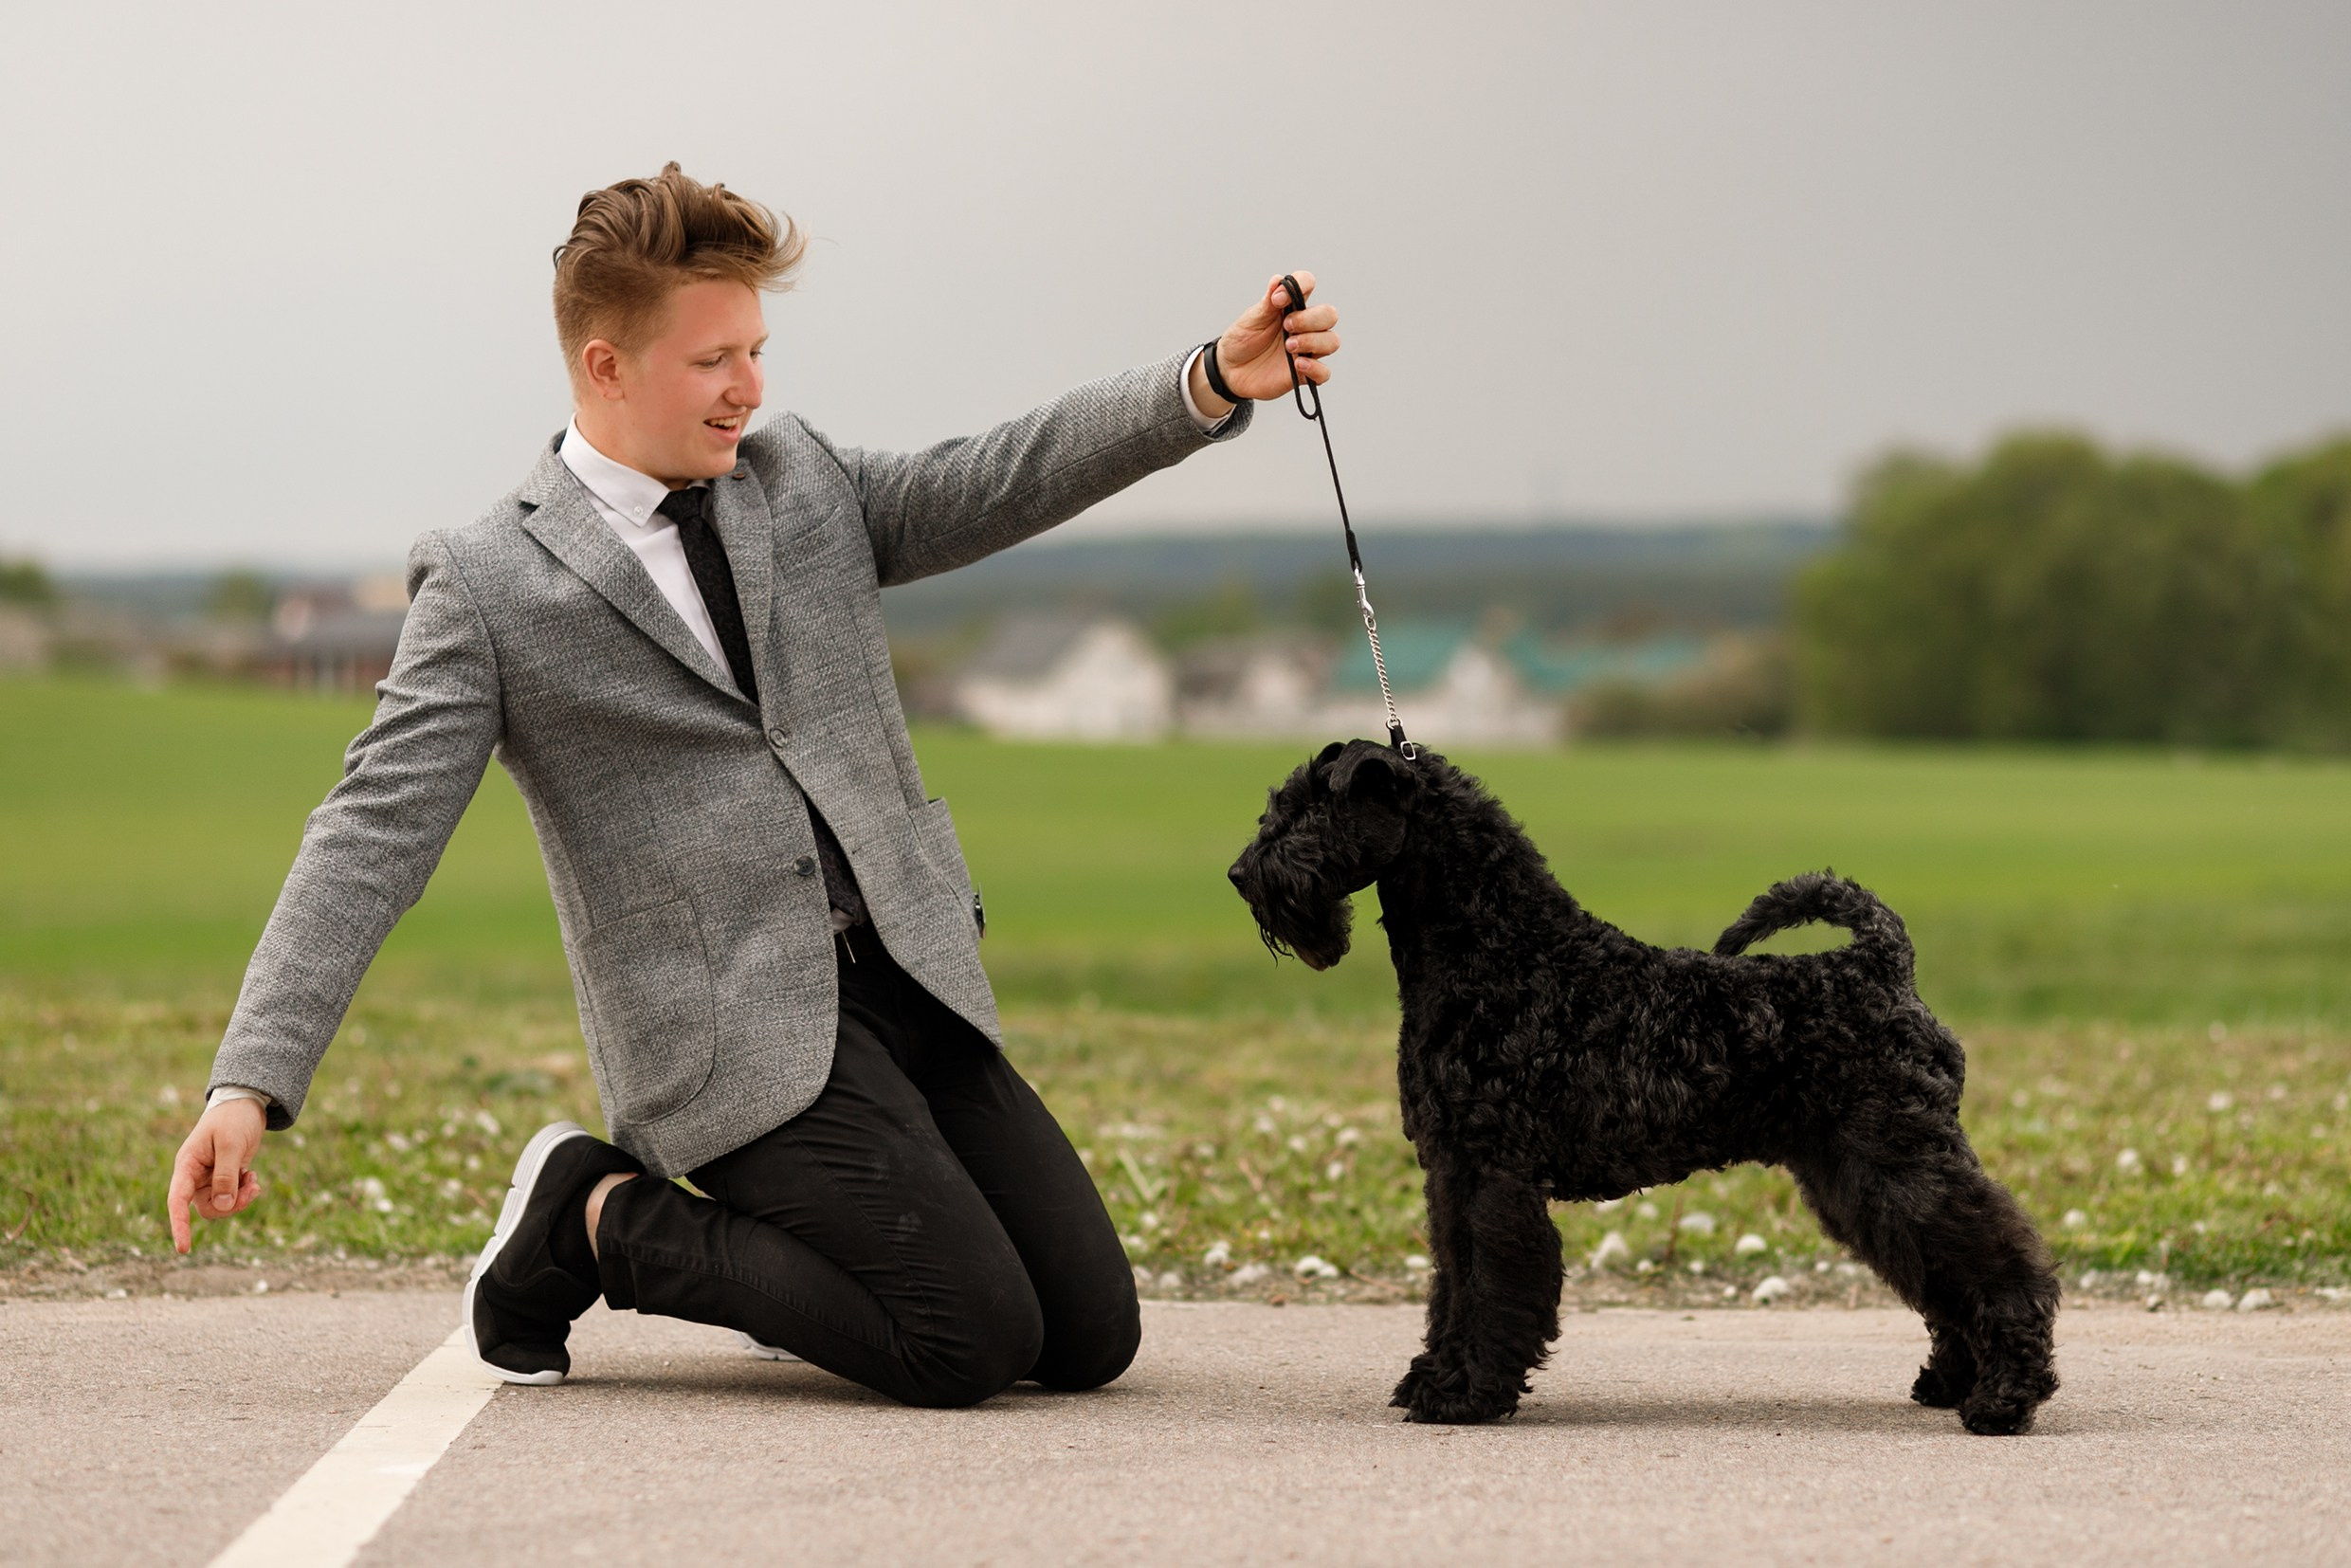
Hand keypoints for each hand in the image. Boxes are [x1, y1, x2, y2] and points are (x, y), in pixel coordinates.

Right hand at [167, 1098, 265, 1252]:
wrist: (246, 1103)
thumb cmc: (233, 1119)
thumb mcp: (231, 1144)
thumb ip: (226, 1175)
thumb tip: (222, 1206)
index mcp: (186, 1165)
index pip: (177, 1201)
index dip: (179, 1225)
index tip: (183, 1249)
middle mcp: (194, 1175)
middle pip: (205, 1208)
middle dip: (230, 1206)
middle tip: (252, 1189)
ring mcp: (209, 1177)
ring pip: (220, 1205)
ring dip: (240, 1199)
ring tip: (254, 1181)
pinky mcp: (224, 1177)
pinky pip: (231, 1197)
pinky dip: (245, 1192)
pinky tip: (253, 1178)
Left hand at [1200, 271, 1339, 407]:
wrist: (1229, 370)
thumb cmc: (1242, 340)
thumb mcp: (1252, 319)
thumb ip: (1268, 302)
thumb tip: (1278, 279)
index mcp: (1291, 307)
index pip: (1309, 284)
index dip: (1301, 285)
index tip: (1278, 299)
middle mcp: (1304, 327)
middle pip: (1329, 314)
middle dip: (1311, 319)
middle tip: (1287, 326)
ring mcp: (1306, 350)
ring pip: (1332, 341)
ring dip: (1313, 341)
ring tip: (1289, 346)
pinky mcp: (1303, 374)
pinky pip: (1324, 373)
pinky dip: (1316, 368)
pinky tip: (1298, 364)